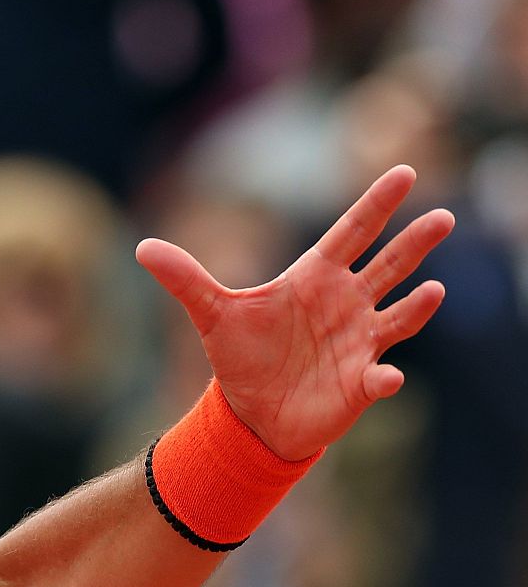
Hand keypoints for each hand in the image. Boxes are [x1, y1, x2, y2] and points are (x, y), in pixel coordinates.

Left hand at [136, 165, 452, 460]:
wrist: (251, 414)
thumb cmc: (241, 357)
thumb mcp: (211, 315)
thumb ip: (185, 279)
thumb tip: (143, 247)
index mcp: (315, 278)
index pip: (351, 232)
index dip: (376, 205)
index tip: (404, 172)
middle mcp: (346, 303)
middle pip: (388, 265)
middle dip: (414, 242)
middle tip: (443, 217)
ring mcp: (360, 341)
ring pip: (399, 316)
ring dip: (417, 306)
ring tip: (433, 291)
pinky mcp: (360, 381)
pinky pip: (379, 376)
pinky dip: (384, 376)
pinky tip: (385, 376)